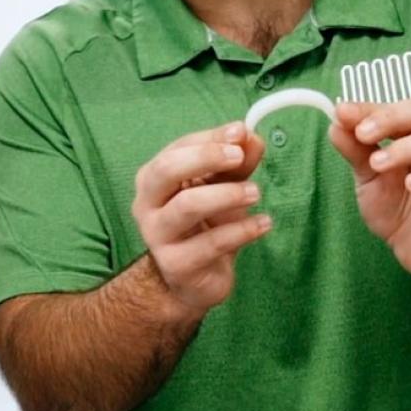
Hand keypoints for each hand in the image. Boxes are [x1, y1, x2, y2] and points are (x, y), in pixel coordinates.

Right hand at [132, 122, 270, 316]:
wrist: (191, 279)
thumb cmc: (203, 224)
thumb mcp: (221, 187)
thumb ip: (236, 163)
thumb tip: (252, 137)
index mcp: (153, 178)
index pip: (177, 149)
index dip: (209, 138)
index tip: (241, 132)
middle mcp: (146, 204)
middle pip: (167, 171)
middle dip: (206, 157)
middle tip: (240, 156)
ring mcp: (158, 236)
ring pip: (188, 206)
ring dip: (227, 194)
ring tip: (257, 192)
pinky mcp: (177, 265)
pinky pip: (211, 243)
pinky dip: (242, 230)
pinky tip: (264, 223)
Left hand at [327, 98, 410, 287]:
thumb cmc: (397, 205)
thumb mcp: (367, 176)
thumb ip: (354, 149)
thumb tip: (336, 119)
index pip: (402, 107)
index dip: (372, 108)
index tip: (344, 113)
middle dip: (393, 118)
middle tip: (363, 134)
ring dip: (409, 147)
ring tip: (379, 163)